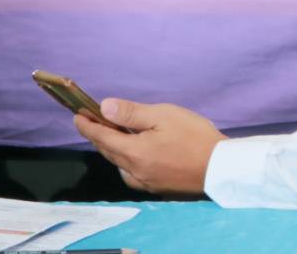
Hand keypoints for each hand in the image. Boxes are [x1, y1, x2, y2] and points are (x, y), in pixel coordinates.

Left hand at [74, 99, 225, 194]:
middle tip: (92, 120)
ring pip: (118, 164)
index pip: (101, 137)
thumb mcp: (164, 115)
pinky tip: (135, 154)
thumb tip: (104, 107)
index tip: (77, 115)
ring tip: (114, 134)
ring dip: (112, 149)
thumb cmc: (193, 136)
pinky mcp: (155, 188)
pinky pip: (131, 173)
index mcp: (133, 151)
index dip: (87, 125)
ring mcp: (144, 182)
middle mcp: (133, 171)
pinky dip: (125, 161)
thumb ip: (133, 112)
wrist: (219, 168)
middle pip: (108, 151)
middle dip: (98, 135)